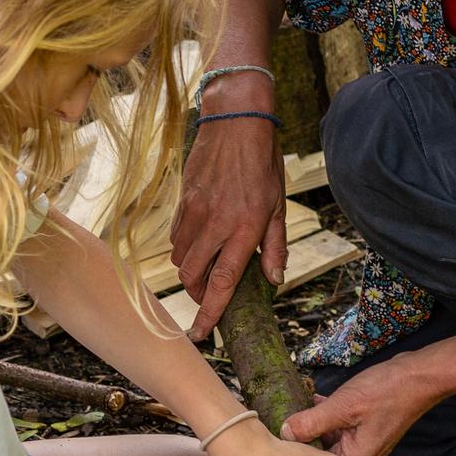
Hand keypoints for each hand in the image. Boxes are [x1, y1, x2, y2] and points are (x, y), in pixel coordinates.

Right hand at [168, 113, 284, 340]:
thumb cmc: (262, 163)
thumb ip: (275, 246)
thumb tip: (273, 280)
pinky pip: (177, 237)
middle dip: (198, 294)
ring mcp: (195, 212)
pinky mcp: (182, 201)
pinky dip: (185, 249)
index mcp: (245, 228)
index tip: (201, 333)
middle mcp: (216, 224)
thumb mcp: (278, 204)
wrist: (235, 122)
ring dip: (191, 272)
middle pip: (193, 276)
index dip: (211, 312)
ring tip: (207, 267)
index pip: (222, 282)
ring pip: (181, 259)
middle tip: (210, 296)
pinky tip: (200, 242)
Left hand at [282, 360, 435, 455]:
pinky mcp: (365, 429)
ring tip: (294, 406)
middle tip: (280, 418)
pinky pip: (339, 427)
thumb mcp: (342, 407)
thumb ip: (311, 422)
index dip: (294, 451)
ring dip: (314, 423)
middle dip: (303, 436)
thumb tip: (284, 434)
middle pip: (320, 454)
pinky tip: (314, 399)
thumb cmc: (385, 392)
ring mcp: (363, 444)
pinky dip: (327, 415)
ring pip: (328, 438)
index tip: (275, 438)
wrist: (418, 376)